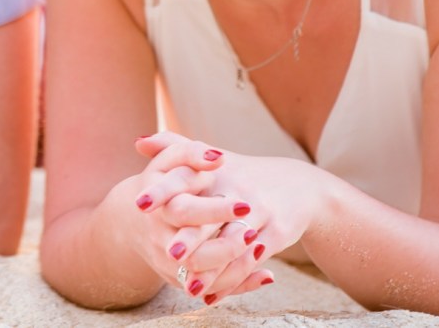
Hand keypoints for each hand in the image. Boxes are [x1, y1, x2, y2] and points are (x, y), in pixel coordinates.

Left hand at [139, 133, 317, 303]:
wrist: (300, 186)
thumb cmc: (243, 174)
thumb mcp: (212, 157)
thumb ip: (173, 146)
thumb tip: (138, 143)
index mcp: (217, 171)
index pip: (185, 177)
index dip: (162, 190)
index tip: (140, 204)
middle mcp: (238, 189)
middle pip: (211, 213)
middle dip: (192, 236)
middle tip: (170, 252)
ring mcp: (260, 211)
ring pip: (234, 244)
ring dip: (213, 269)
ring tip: (191, 287)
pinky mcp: (278, 232)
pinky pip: (253, 260)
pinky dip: (233, 280)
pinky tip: (212, 295)